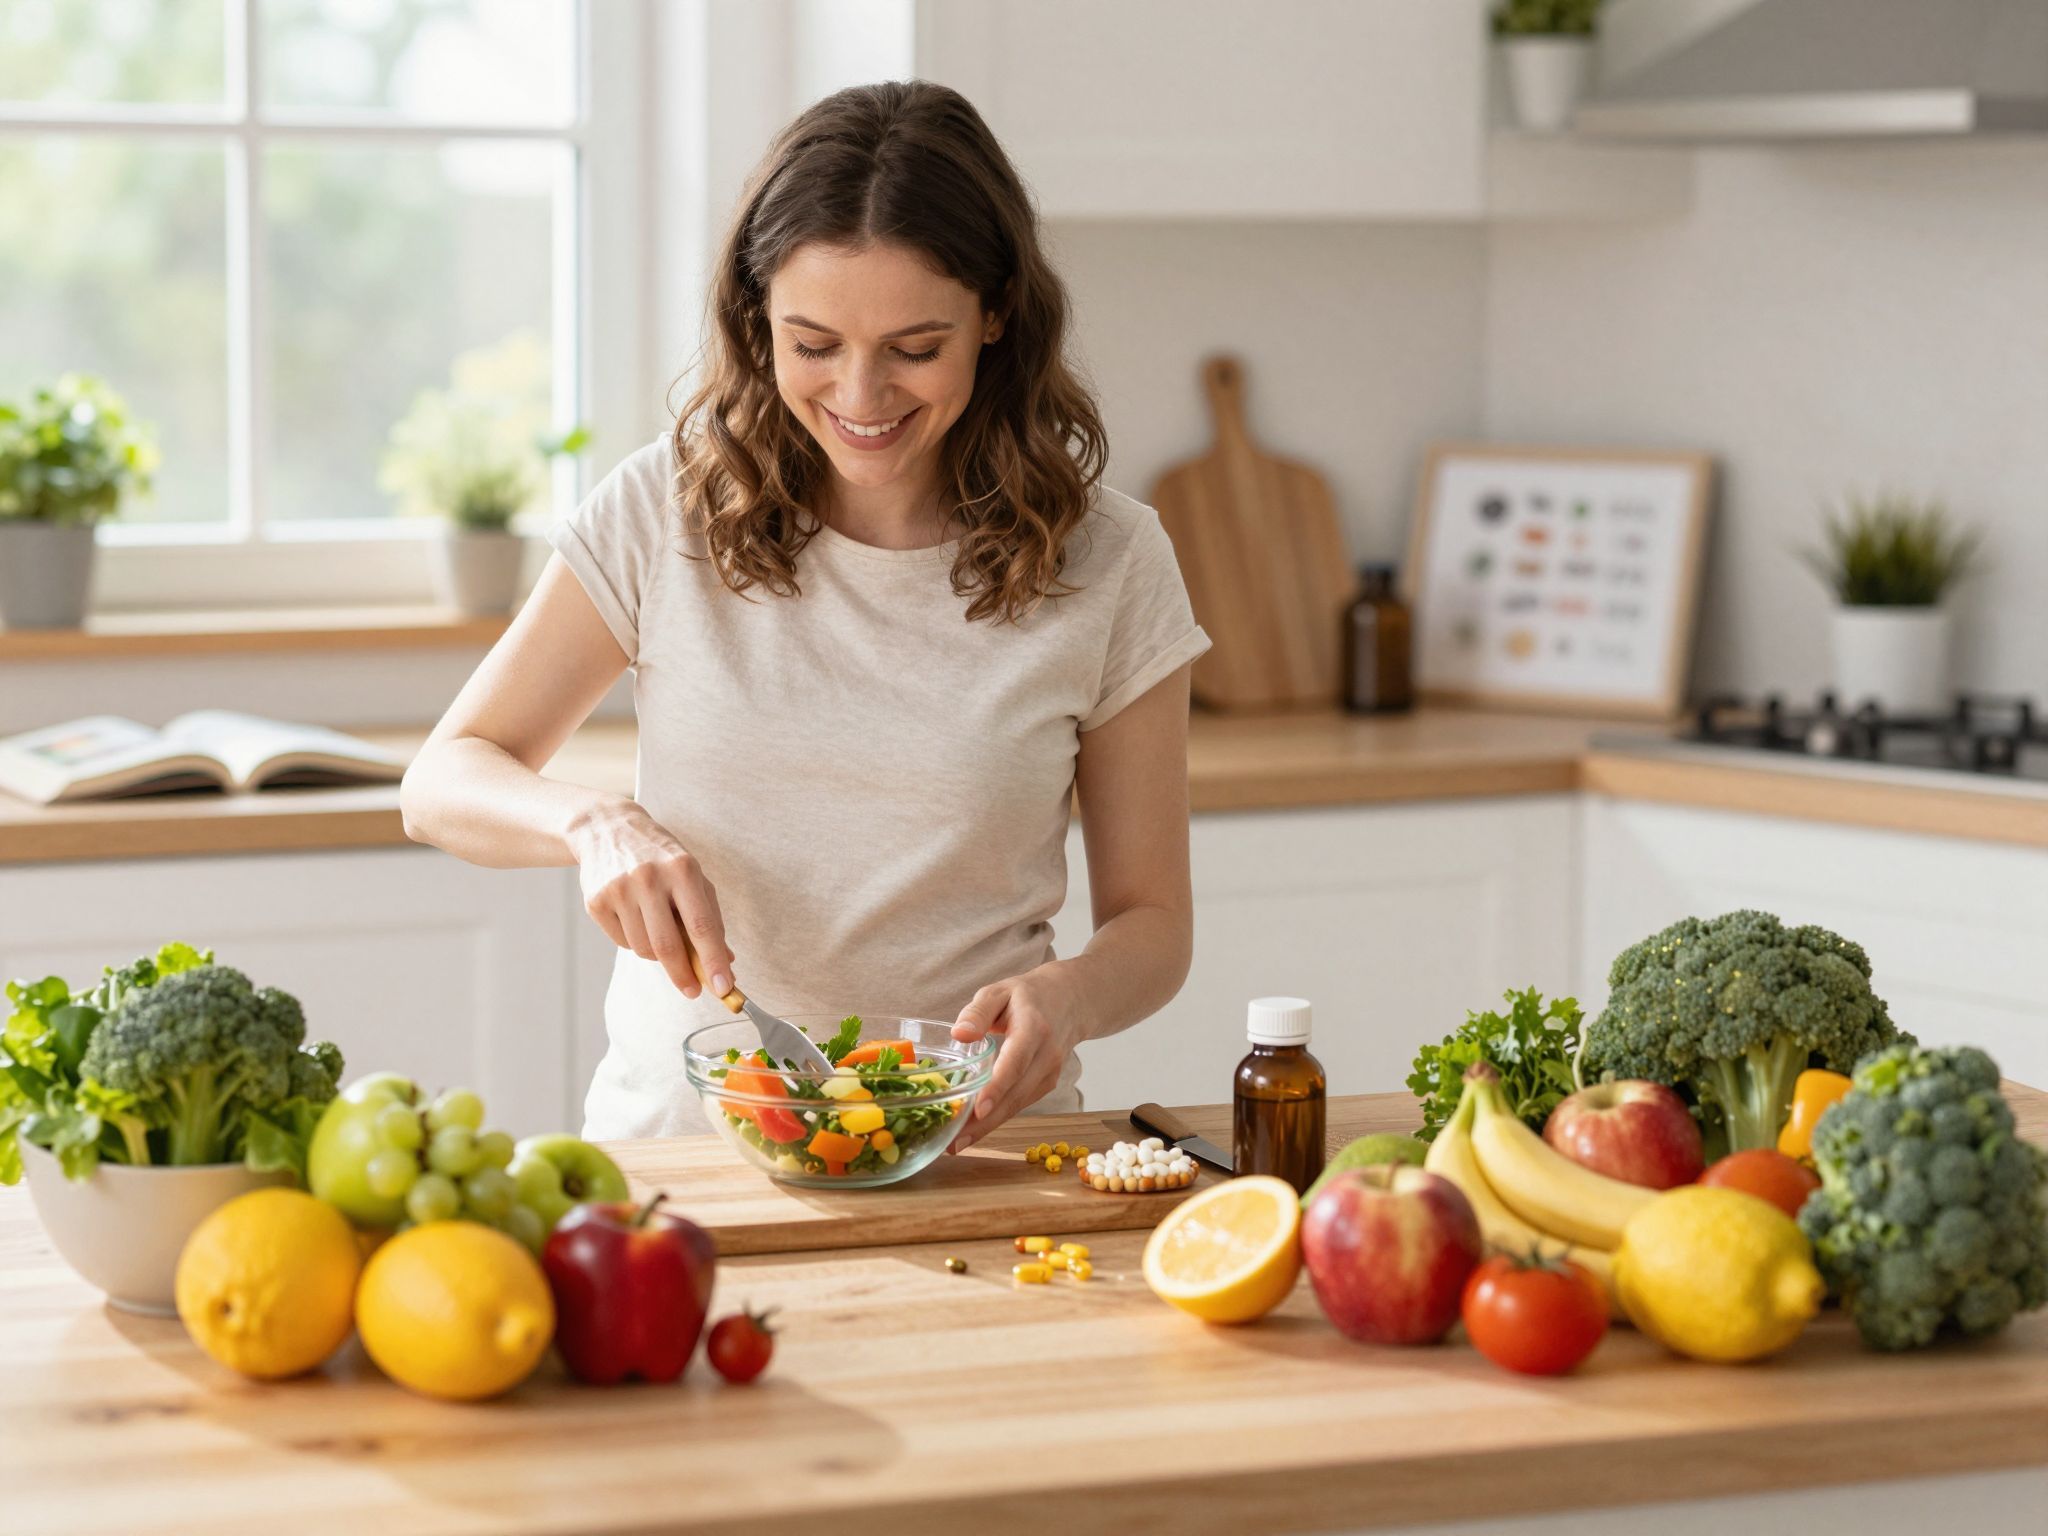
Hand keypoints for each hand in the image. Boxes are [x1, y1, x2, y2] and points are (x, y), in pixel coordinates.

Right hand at [567, 797, 734, 1000]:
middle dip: (683, 975)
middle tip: (693, 991)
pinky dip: (634, 941)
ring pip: (644, 949)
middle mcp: (648, 878)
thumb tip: (725, 961)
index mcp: (682, 869)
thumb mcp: (692, 876)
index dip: (713, 960)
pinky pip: (622, 942)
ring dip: (657, 954)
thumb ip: (710, 917)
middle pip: (668, 946)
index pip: (701, 925)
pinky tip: (634, 917)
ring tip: (658, 929)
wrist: (607, 829)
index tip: (725, 988)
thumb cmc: (660, 857)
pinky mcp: (596, 902)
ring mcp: (618, 889)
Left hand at [947, 963, 1093, 1151]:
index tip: (979, 1109)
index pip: (1016, 1061)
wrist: (1071, 1000)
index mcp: (1034, 1027)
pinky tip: (973, 1131)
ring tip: (956, 1144)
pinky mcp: (1047, 1084)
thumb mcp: (1000, 991)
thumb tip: (959, 1034)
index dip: (998, 1086)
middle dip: (985, 1121)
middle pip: (1016, 1093)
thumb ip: (978, 1011)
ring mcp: (1051, 1073)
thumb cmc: (1028, 996)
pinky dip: (998, 1119)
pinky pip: (1020, 1104)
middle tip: (954, 1142)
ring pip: (1018, 1105)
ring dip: (988, 1127)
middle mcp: (1048, 1055)